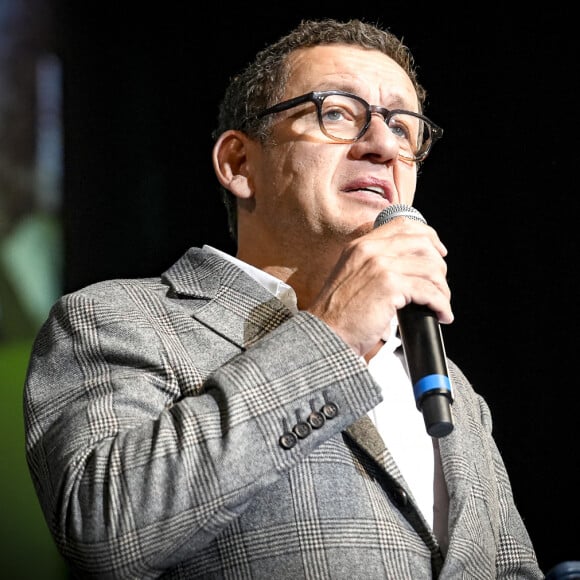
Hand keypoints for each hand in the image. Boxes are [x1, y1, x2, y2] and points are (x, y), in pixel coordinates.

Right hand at [307, 216, 452, 357]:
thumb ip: (373, 265)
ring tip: (441, 305)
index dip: (427, 235)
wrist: (325, 333)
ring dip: (442, 289)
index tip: (438, 251)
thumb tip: (407, 267)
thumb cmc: (338, 314)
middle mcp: (370, 250)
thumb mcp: (351, 277)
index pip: (402, 225)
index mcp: (360, 245)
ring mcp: (380, 266)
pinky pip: (429, 291)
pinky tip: (442, 314)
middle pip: (422, 243)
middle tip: (440, 286)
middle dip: (439, 265)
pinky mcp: (390, 286)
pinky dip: (441, 304)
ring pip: (430, 269)